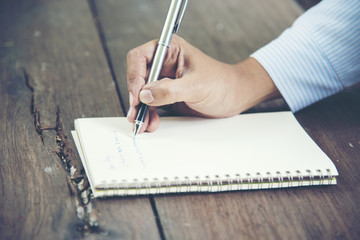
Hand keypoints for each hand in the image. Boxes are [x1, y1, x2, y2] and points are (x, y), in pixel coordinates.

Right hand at [126, 35, 278, 132]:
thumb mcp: (196, 86)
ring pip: (142, 93)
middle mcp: (164, 63)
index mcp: (170, 50)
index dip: (135, 76)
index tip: (137, 95)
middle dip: (135, 97)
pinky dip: (149, 114)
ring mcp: (165, 80)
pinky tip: (151, 123)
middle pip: (138, 77)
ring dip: (141, 109)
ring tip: (143, 123)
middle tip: (136, 113)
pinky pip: (151, 104)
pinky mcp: (167, 95)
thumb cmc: (222, 83)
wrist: (236, 98)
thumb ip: (169, 90)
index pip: (141, 57)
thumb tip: (145, 94)